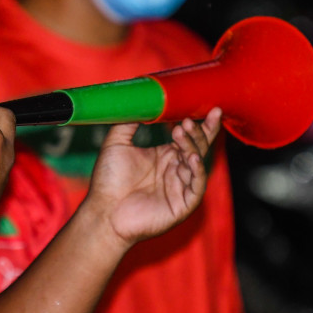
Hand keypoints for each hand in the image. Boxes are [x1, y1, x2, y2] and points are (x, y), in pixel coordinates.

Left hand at [84, 110, 220, 248]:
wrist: (103, 211)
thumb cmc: (108, 181)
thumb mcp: (117, 143)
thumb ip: (128, 122)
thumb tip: (140, 101)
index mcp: (165, 156)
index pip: (188, 137)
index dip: (201, 124)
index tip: (209, 108)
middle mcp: (176, 170)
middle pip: (197, 147)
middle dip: (198, 132)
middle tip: (190, 119)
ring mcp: (181, 187)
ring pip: (197, 163)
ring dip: (192, 146)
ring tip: (181, 132)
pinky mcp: (183, 205)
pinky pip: (197, 186)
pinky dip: (197, 170)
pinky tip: (191, 157)